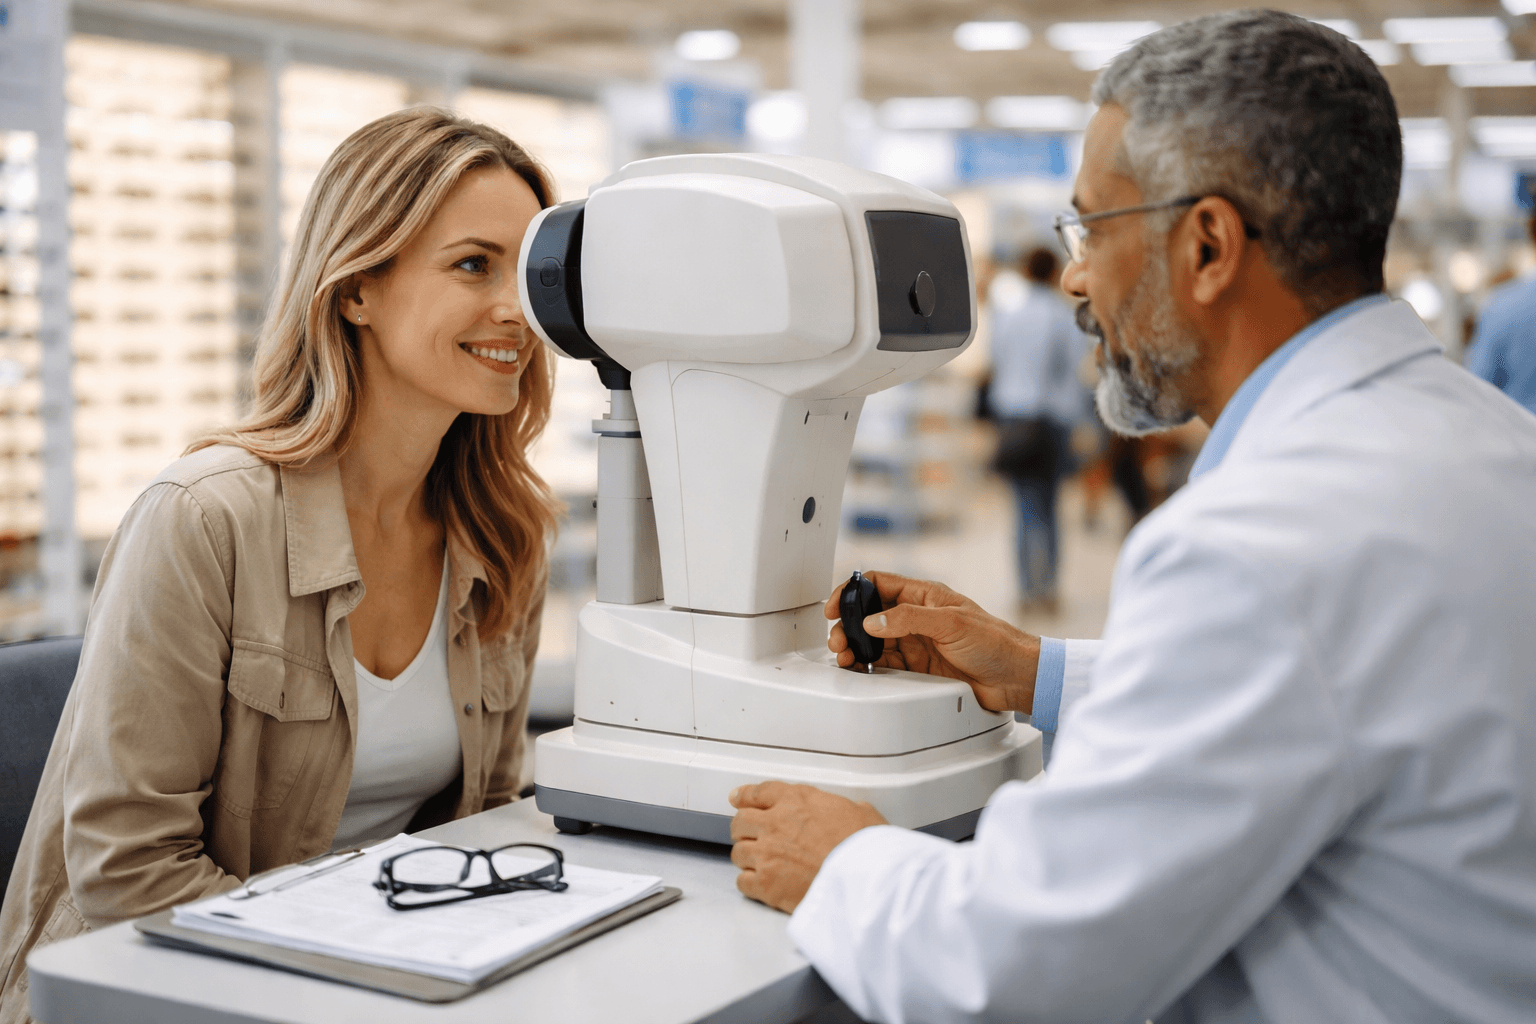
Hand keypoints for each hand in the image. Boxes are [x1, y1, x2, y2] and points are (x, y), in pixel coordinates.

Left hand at [729, 782, 886, 912]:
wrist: (863, 879)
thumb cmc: (865, 848)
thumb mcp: (860, 812)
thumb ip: (842, 808)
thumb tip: (849, 813)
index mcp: (796, 801)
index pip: (758, 792)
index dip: (745, 796)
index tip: (738, 798)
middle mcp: (775, 824)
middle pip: (741, 821)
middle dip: (743, 828)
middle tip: (748, 834)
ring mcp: (767, 854)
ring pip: (739, 852)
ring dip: (747, 856)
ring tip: (758, 862)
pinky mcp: (766, 885)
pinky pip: (742, 882)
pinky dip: (748, 882)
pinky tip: (758, 883)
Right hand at [825, 570, 1040, 713]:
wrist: (1014, 677)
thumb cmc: (995, 641)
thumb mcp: (950, 623)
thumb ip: (909, 619)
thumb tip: (872, 620)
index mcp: (923, 596)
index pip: (878, 584)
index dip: (853, 592)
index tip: (836, 607)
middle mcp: (916, 617)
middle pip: (869, 615)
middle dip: (848, 626)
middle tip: (837, 640)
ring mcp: (916, 643)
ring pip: (873, 641)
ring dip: (855, 648)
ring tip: (844, 657)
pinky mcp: (918, 668)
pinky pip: (884, 664)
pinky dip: (867, 667)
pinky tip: (859, 670)